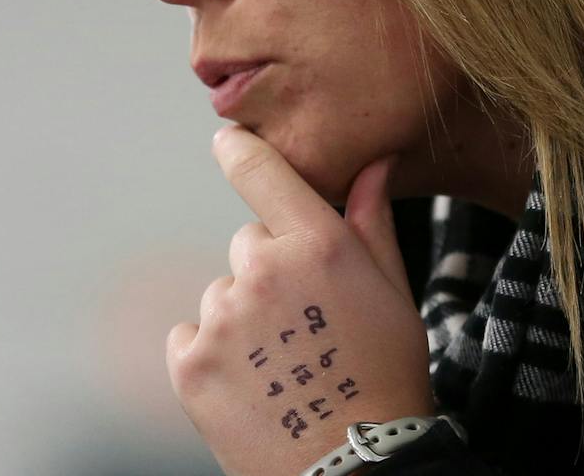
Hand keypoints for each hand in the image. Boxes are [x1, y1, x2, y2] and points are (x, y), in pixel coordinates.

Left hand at [168, 126, 434, 475]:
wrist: (355, 468)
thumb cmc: (385, 376)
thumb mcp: (393, 291)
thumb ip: (371, 218)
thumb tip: (373, 161)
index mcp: (316, 243)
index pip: (258, 170)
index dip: (237, 149)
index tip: (226, 140)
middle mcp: (262, 271)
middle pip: (248, 243)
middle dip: (270, 270)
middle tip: (306, 321)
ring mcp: (221, 319)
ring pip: (222, 294)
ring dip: (243, 317)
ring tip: (284, 362)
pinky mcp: (189, 364)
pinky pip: (191, 335)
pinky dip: (212, 354)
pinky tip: (252, 381)